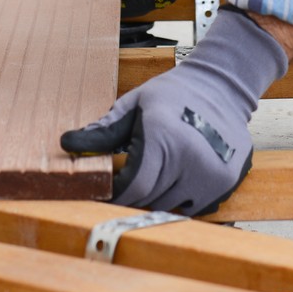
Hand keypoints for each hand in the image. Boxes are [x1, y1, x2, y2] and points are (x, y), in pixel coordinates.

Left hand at [59, 6, 287, 214]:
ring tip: (154, 174)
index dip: (115, 194)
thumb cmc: (176, 92)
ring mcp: (211, 173)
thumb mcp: (135, 104)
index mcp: (164, 137)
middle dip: (132, 194)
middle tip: (126, 183)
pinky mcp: (225, 182)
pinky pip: (191, 206)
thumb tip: (68, 143)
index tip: (105, 192)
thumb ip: (103, 130)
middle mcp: (190, 158)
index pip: (132, 186)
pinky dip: (178, 198)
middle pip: (149, 199)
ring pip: (169, 205)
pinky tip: (176, 176)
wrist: (223, 86)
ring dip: (155, 197)